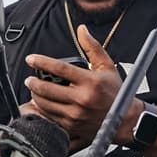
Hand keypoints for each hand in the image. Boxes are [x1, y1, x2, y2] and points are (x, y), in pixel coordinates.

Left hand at [24, 26, 123, 150]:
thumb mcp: (107, 66)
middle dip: (33, 82)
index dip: (41, 62)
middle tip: (29, 79)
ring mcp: (76, 115)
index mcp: (90, 82)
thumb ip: (93, 47)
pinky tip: (40, 105)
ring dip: (35, 96)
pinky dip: (41, 111)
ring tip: (34, 90)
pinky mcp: (73, 127)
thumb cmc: (117, 92)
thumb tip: (82, 30)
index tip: (31, 59)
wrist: (126, 120)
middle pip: (47, 89)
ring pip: (45, 105)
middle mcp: (82, 99)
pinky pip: (50, 118)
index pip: (59, 68)